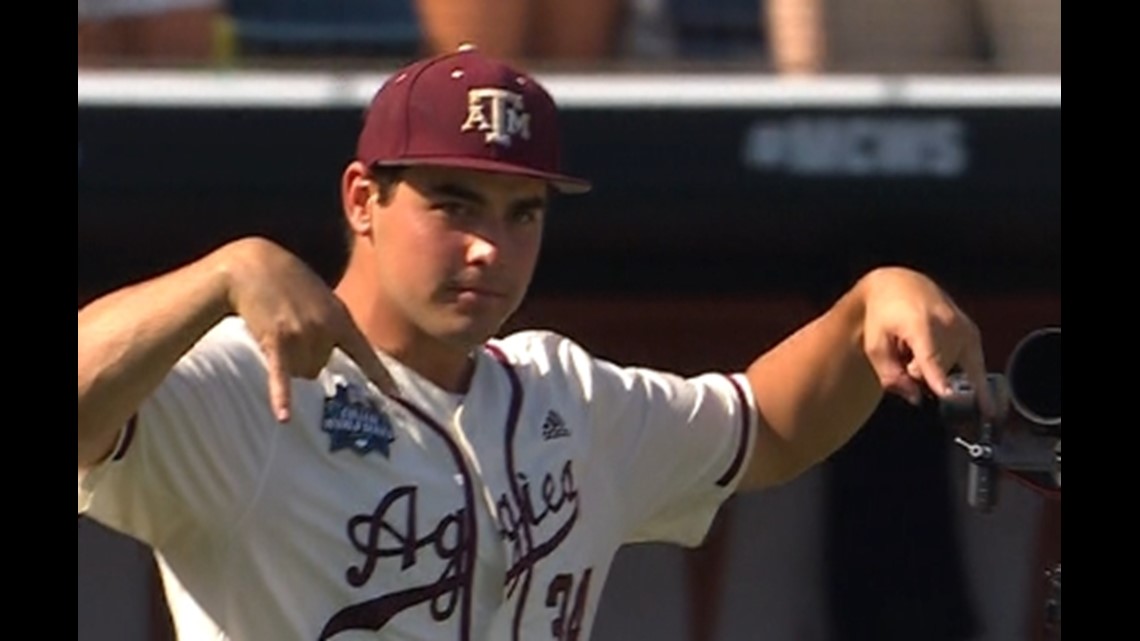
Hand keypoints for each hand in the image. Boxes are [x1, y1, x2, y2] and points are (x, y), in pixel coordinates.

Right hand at [219, 237, 397, 421]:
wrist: (254, 263)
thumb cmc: (288, 280)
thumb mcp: (322, 297)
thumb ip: (331, 323)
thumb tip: (326, 356)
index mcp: (341, 317)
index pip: (365, 352)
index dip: (380, 375)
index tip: (396, 394)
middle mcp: (326, 329)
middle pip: (320, 368)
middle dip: (306, 359)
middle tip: (291, 331)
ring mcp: (302, 334)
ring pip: (301, 374)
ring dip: (290, 365)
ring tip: (277, 334)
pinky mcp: (276, 340)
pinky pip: (282, 375)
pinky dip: (282, 396)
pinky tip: (284, 418)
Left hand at [858, 267, 994, 417]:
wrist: (900, 286)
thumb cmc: (884, 315)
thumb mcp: (875, 345)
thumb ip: (891, 375)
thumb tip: (915, 398)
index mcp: (920, 323)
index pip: (930, 356)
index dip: (938, 378)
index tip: (947, 393)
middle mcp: (947, 323)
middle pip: (939, 369)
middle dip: (920, 373)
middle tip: (905, 353)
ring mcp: (963, 327)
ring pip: (953, 369)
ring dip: (937, 369)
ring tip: (921, 349)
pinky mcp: (972, 332)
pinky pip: (977, 364)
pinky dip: (980, 385)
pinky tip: (988, 406)